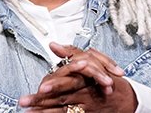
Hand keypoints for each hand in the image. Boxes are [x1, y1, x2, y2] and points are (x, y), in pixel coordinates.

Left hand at [19, 43, 136, 111]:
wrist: (125, 98)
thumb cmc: (107, 78)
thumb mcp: (94, 61)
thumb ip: (72, 53)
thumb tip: (52, 44)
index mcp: (87, 77)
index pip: (69, 80)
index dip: (55, 84)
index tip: (40, 86)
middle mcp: (86, 92)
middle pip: (63, 97)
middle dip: (43, 99)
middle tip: (25, 101)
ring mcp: (86, 106)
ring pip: (62, 109)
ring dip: (43, 111)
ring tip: (27, 111)